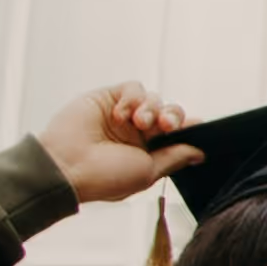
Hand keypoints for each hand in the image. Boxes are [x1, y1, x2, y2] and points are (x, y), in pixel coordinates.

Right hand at [36, 83, 202, 209]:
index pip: (176, 134)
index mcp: (147, 152)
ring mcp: (122, 115)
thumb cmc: (103, 177)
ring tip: (139, 122)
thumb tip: (200, 153)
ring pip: (154, 98)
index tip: (197, 127)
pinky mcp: (108, 98)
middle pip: (169, 113)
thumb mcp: (147, 172)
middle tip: (165, 125)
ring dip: (152, 108)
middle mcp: (136, 133)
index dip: (187, 128)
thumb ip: (174, 158)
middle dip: (172, 117)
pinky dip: (133, 98)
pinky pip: (133, 88)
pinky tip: (121, 114)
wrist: (66, 166)